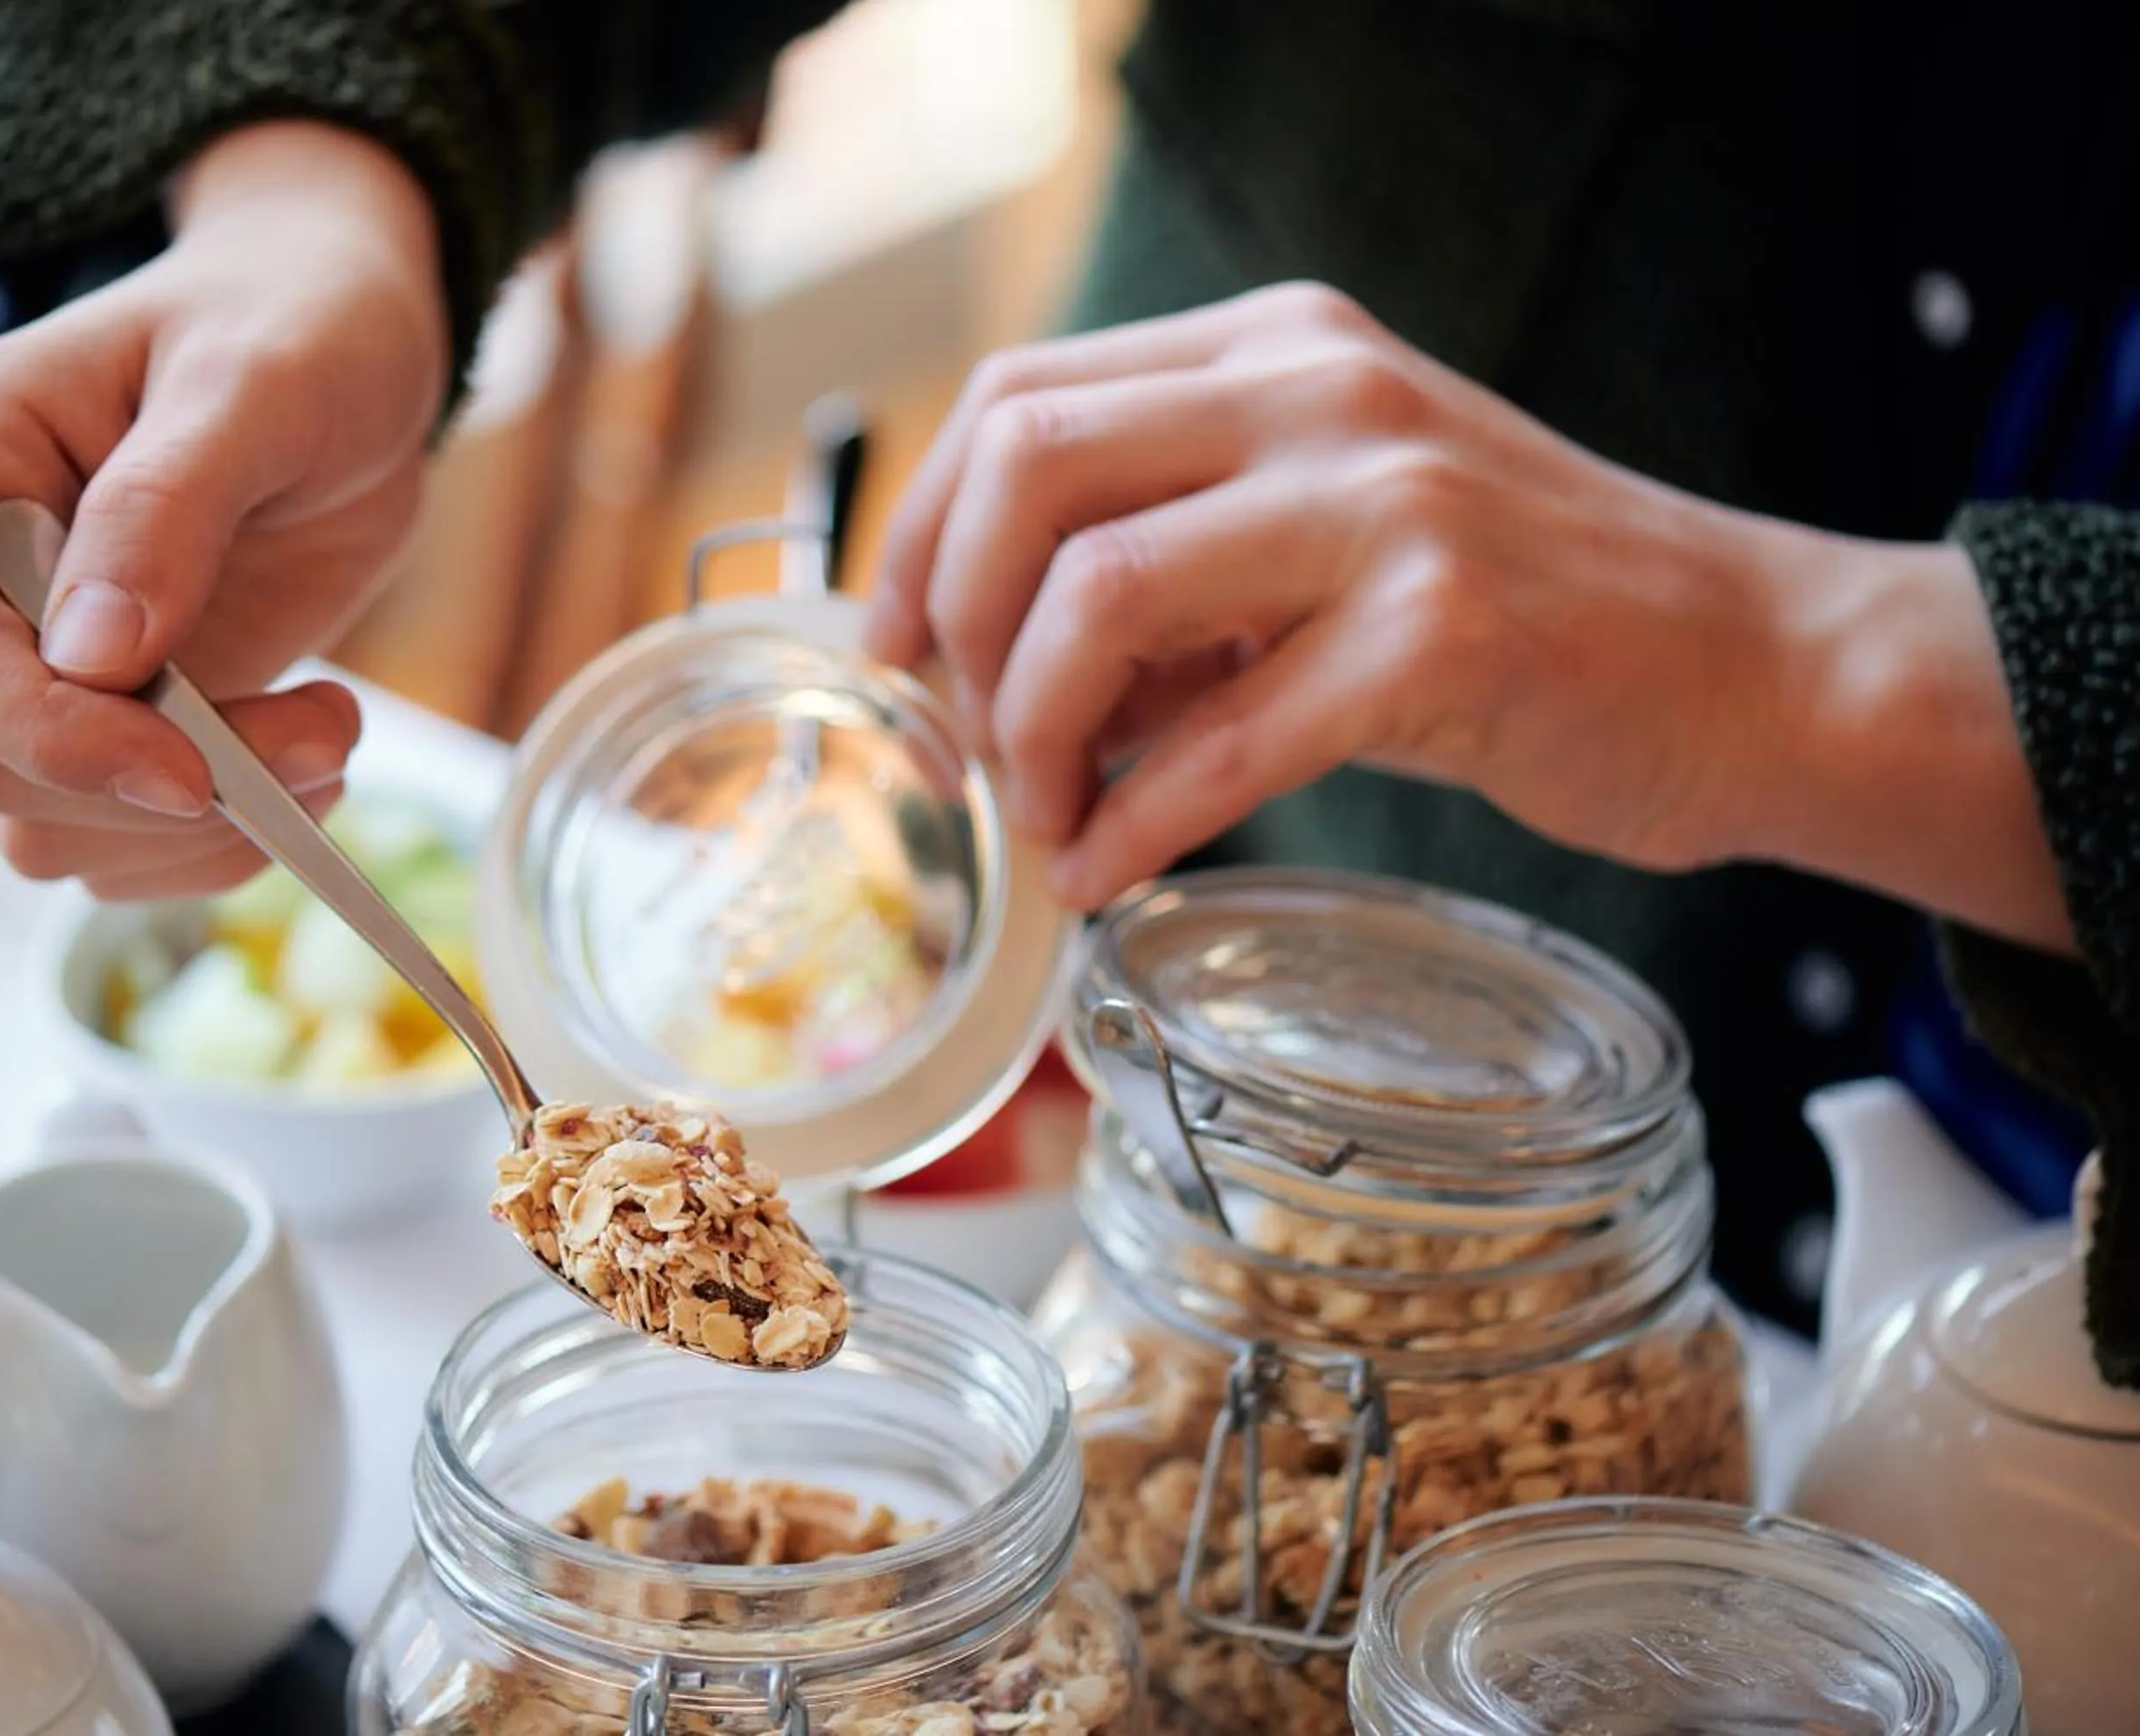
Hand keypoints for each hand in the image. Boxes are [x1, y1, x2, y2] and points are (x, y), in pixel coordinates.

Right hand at [0, 121, 448, 898]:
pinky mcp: (111, 712)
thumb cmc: (295, 326)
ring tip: (331, 737)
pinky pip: (116, 837)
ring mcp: (36, 653)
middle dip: (164, 785)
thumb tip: (93, 655)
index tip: (189, 774)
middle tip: (329, 730)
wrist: (348, 347)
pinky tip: (306, 763)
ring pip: (47, 824)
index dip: (52, 735)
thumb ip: (168, 504)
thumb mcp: (254, 383)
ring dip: (199, 829)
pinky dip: (213, 841)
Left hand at [868, 283, 2072, 950]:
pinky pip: (1219, 741)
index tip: (894, 640)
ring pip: (1100, 594)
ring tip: (1049, 817)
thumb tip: (991, 664)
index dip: (919, 525)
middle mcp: (1321, 394)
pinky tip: (1108, 871)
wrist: (1753, 668)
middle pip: (1029, 464)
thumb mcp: (1334, 531)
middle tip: (966, 738)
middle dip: (953, 623)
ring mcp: (1388, 505)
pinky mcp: (1444, 636)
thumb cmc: (1527, 614)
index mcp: (1276, 349)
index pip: (1021, 394)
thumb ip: (1178, 562)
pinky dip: (1132, 822)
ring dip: (1033, 733)